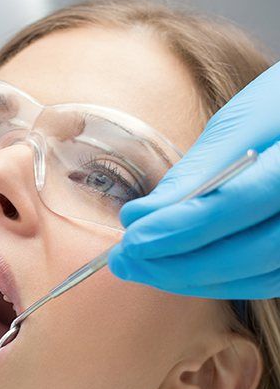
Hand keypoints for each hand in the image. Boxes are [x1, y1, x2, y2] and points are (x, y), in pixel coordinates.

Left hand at [108, 61, 279, 299]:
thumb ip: (196, 172)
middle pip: (252, 253)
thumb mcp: (240, 123)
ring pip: (257, 277)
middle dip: (178, 265)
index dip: (180, 228)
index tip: (131, 239)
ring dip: (190, 279)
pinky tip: (175, 270)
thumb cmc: (279, 108)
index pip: (238, 202)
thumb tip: (139, 217)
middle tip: (124, 261)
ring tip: (139, 267)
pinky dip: (215, 281)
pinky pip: (263, 280)